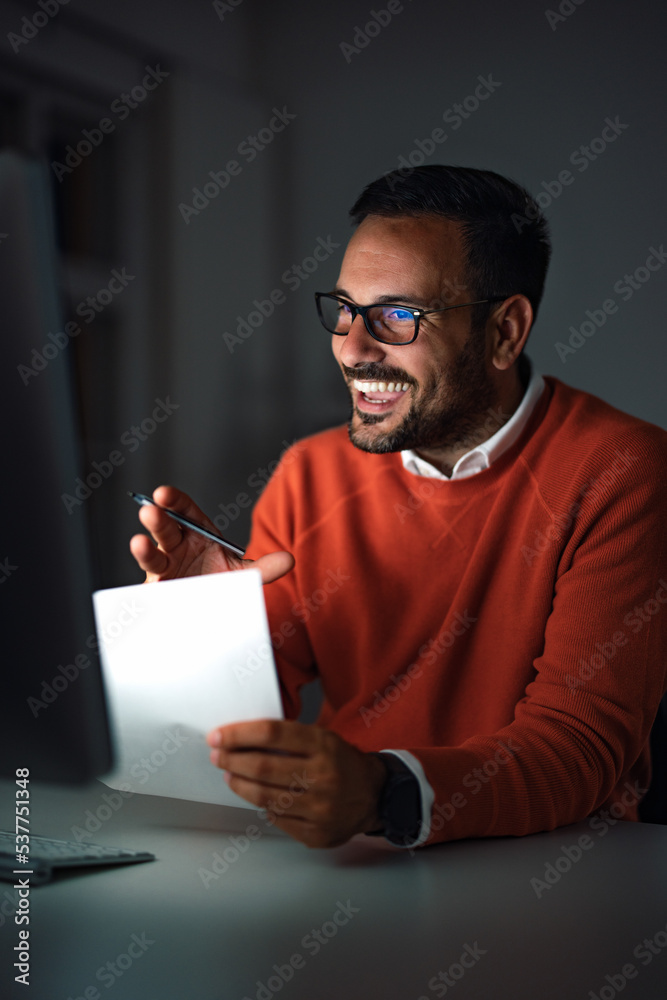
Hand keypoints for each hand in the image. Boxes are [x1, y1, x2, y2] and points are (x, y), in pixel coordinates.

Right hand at [129, 485, 293, 583]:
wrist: (213, 609)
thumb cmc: (222, 581)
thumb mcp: (243, 574)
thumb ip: (264, 567)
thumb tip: (289, 560)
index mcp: (196, 532)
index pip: (183, 509)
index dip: (172, 500)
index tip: (163, 493)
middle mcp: (177, 546)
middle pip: (165, 529)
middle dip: (157, 519)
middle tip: (149, 510)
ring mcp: (165, 568)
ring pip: (152, 556)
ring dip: (144, 550)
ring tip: (138, 543)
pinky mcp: (158, 592)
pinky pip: (148, 588)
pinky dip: (142, 589)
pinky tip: (140, 591)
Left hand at [206, 719, 387, 847]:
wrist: (375, 796)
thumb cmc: (342, 763)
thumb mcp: (323, 738)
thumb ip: (289, 738)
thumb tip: (241, 739)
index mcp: (324, 746)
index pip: (272, 733)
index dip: (239, 734)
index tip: (218, 736)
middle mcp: (323, 776)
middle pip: (262, 767)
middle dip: (232, 760)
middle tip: (218, 755)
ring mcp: (320, 808)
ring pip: (263, 796)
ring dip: (238, 784)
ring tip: (230, 774)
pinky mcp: (316, 834)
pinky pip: (276, 818)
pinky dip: (263, 805)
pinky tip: (259, 796)